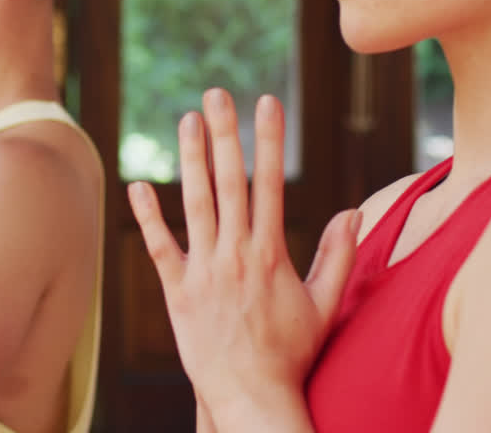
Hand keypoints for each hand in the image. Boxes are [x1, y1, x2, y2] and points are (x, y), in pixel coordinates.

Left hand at [128, 90, 360, 421]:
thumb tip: (353, 212)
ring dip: (190, 160)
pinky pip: (158, 248)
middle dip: (225, 134)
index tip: (267, 103)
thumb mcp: (324, 305)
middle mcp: (235, 255)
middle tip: (217, 94)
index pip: (270, 183)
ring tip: (185, 121)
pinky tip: (137, 185)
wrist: (253, 396)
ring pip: (195, 205)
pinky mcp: (177, 292)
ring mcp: (203, 272)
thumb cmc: (291, 353)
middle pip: (230, 183)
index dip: (268, 140)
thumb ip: (337, 256)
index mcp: (270, 253)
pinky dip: (147, 217)